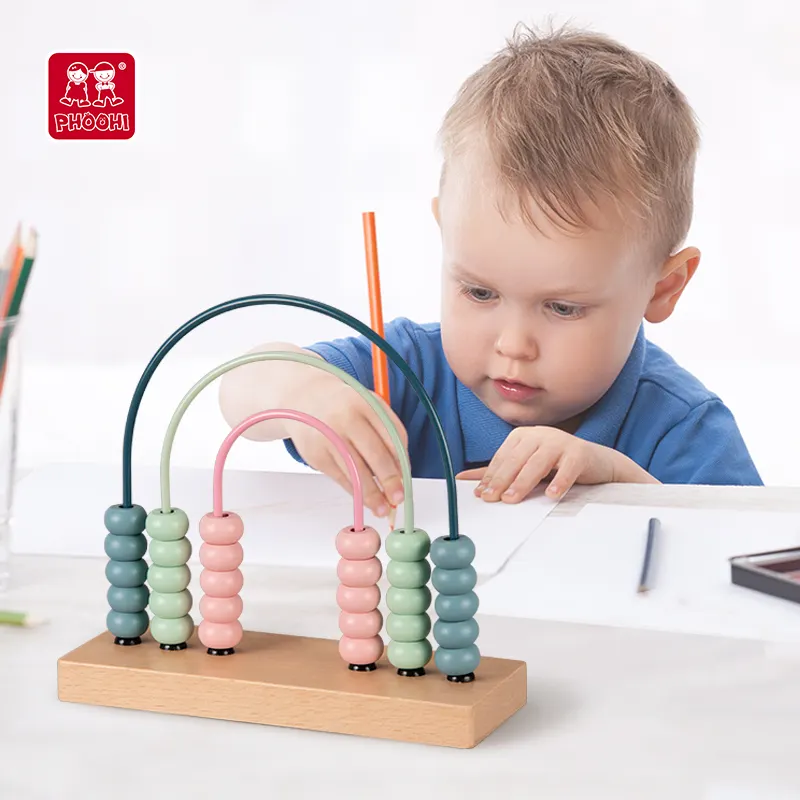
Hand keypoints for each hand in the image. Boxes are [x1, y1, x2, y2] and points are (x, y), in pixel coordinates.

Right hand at [284, 373, 408, 517]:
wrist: (303, 398)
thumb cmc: (344, 406)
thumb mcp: (368, 406)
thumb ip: (387, 432)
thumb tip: (401, 473)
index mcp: (366, 403)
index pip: (392, 436)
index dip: (402, 462)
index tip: (407, 480)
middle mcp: (346, 418)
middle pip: (375, 454)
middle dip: (389, 481)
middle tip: (398, 498)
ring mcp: (328, 436)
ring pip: (356, 471)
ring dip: (371, 494)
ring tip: (382, 509)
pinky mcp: (315, 454)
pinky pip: (340, 477)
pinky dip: (354, 491)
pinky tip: (363, 498)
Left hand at [456, 426, 656, 500]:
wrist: (596, 462)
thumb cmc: (555, 464)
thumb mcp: (524, 466)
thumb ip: (497, 471)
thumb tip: (462, 479)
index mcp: (522, 436)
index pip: (502, 457)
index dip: (490, 476)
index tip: (481, 495)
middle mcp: (539, 435)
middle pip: (516, 459)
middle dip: (502, 480)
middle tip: (492, 498)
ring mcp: (560, 441)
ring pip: (537, 463)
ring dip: (523, 482)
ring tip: (512, 499)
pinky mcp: (580, 453)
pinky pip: (567, 468)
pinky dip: (559, 481)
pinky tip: (551, 494)